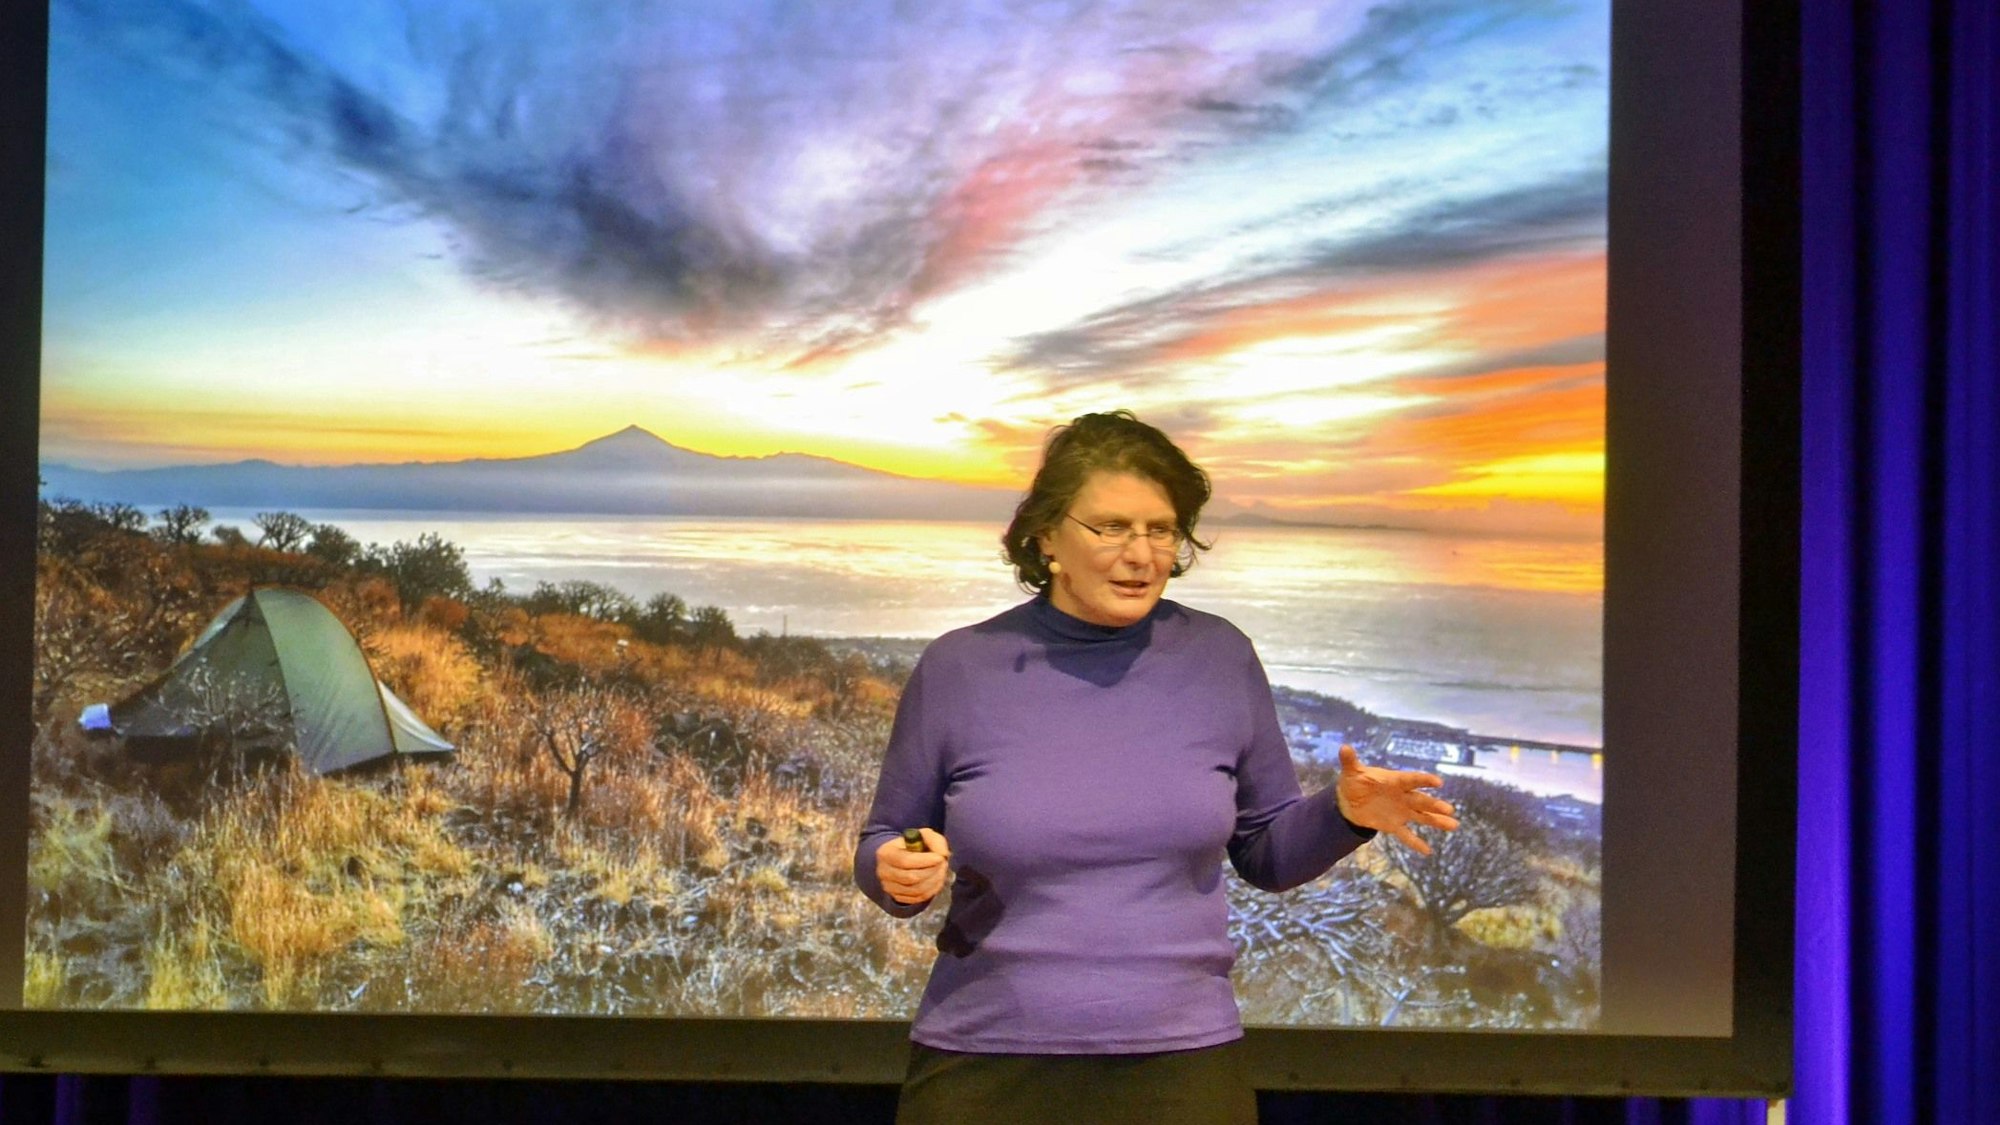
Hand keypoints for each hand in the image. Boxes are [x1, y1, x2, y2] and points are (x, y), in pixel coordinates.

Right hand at [876, 827, 950, 904]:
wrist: (901, 859)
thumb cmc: (912, 845)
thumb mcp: (923, 835)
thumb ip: (934, 840)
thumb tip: (943, 854)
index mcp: (886, 853)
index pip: (905, 861)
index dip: (925, 861)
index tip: (941, 858)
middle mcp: (883, 872)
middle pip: (912, 877)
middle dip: (932, 871)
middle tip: (944, 863)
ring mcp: (889, 887)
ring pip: (917, 890)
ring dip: (934, 881)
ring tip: (941, 870)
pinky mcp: (897, 897)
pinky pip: (918, 898)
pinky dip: (931, 890)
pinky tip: (936, 880)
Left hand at [1335, 745, 1459, 853]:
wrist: (1349, 800)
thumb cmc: (1354, 782)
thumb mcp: (1351, 772)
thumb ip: (1350, 761)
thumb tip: (1344, 748)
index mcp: (1394, 781)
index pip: (1411, 780)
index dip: (1424, 781)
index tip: (1438, 782)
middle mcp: (1402, 796)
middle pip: (1421, 800)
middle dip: (1434, 805)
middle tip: (1449, 810)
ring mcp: (1400, 811)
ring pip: (1421, 817)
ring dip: (1436, 821)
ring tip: (1454, 825)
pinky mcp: (1394, 825)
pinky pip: (1406, 835)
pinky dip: (1415, 843)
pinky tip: (1428, 851)